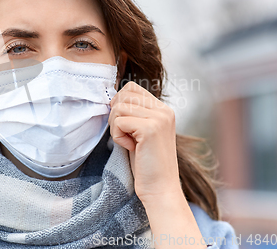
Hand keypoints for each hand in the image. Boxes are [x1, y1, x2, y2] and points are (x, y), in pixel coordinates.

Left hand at [108, 81, 181, 202]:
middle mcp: (164, 110)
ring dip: (116, 127)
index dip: (119, 104)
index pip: (131, 88)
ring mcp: (159, 118)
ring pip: (119, 106)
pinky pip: (119, 122)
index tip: (125, 126)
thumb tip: (111, 98)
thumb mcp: (140, 132)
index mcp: (163, 109)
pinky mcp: (150, 129)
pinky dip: (118, 136)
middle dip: (115, 115)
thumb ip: (133, 113)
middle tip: (125, 135)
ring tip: (129, 142)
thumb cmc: (146, 163)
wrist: (160, 188)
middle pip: (124, 94)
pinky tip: (131, 148)